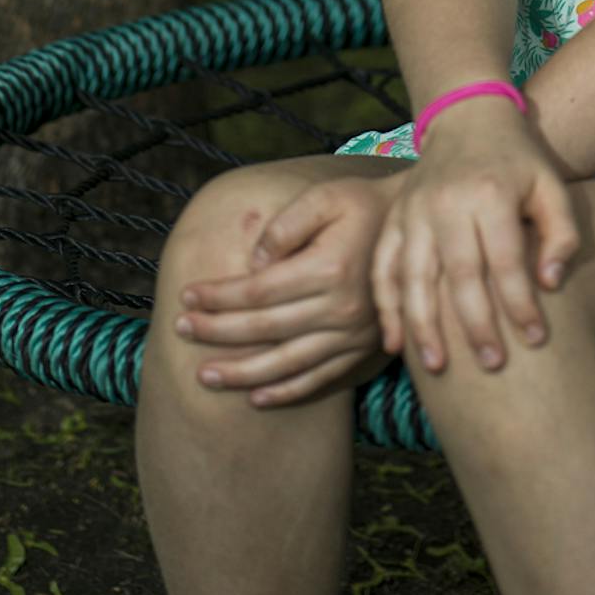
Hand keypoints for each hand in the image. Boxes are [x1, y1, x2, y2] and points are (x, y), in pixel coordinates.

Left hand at [176, 175, 395, 406]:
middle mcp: (341, 309)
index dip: (219, 296)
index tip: (186, 295)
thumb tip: (253, 262)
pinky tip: (256, 398)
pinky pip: (319, 381)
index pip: (259, 291)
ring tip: (204, 376)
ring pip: (287, 365)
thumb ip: (286, 223)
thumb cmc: (362, 204)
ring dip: (242, 375)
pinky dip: (286, 393)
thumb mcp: (325, 196)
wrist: (413, 228)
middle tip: (181, 331)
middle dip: (217, 332)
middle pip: (265, 330)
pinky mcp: (363, 351)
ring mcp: (353, 336)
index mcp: (329, 268)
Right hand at [372, 108, 580, 376]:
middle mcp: (446, 202)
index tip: (535, 340)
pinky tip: (395, 343)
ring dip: (423, 325)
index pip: (505, 261)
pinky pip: (383, 266)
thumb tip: (550, 283)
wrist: (467, 115)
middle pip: (458, 274)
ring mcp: (414, 210)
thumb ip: (561, 233)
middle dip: (475, 325)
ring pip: (413, 276)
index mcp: (489, 193)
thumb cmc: (518, 159)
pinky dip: (386, 306)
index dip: (520, 304)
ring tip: (438, 367)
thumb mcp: (551, 185)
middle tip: (491, 364)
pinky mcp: (395, 216)